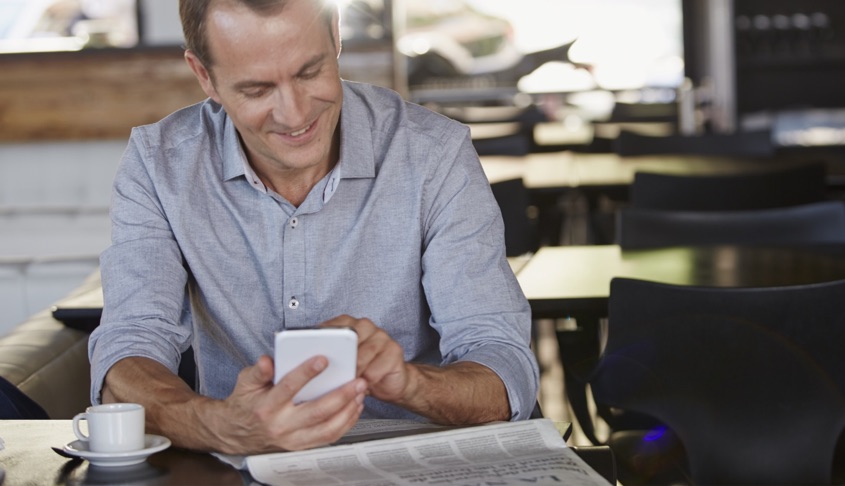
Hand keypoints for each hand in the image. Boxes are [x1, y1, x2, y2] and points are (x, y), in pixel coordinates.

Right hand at [213, 354, 366, 453]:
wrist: (236, 433)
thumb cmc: (245, 404)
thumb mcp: (245, 383)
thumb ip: (258, 371)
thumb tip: (267, 360)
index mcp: (266, 407)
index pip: (288, 387)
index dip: (306, 373)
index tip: (323, 359)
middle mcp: (281, 425)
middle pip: (316, 411)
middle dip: (341, 395)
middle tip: (358, 381)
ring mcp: (292, 438)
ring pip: (327, 428)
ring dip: (348, 411)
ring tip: (360, 393)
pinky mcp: (301, 445)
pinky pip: (328, 437)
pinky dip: (345, 423)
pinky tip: (354, 408)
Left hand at [320, 315, 411, 402]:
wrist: (391, 382)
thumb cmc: (362, 371)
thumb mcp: (341, 365)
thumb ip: (327, 359)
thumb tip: (303, 366)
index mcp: (349, 324)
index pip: (331, 327)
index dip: (322, 343)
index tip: (314, 359)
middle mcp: (365, 326)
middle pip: (347, 341)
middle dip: (339, 361)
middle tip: (332, 376)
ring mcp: (382, 337)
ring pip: (361, 356)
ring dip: (352, 374)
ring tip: (348, 384)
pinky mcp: (394, 350)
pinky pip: (375, 368)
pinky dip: (366, 381)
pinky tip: (364, 385)